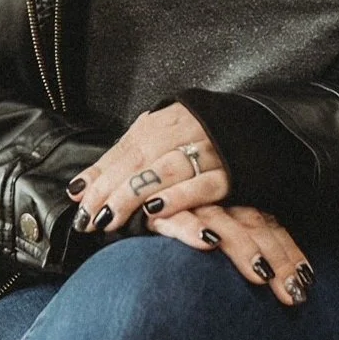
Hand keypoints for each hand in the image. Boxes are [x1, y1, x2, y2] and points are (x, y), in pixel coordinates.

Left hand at [66, 102, 227, 235]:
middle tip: (91, 218)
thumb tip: (77, 189)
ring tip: (112, 218)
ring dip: (136, 195)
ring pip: (168, 170)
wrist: (261, 132)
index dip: (101, 176)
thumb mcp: (157, 143)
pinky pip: (205, 186)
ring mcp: (212, 151)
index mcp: (167, 121)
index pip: (127, 148)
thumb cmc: (197, 145)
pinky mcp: (234, 174)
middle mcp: (188, 130)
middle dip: (112, 189)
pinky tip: (155, 212)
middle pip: (143, 158)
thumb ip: (119, 163)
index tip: (80, 202)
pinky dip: (179, 198)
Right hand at [150, 202, 312, 305]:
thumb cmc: (171, 223)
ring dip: (244, 246)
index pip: (269, 227)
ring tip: (261, 273)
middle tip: (292, 292)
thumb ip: (237, 248)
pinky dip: (192, 228)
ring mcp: (189, 203)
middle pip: (254, 227)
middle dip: (278, 259)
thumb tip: (274, 282)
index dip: (289, 253)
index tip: (307, 283)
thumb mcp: (210, 232)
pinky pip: (177, 218)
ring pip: (223, 223)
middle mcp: (217, 202)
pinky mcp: (158, 209)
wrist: (122, 200)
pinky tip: (206, 242)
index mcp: (233, 206)